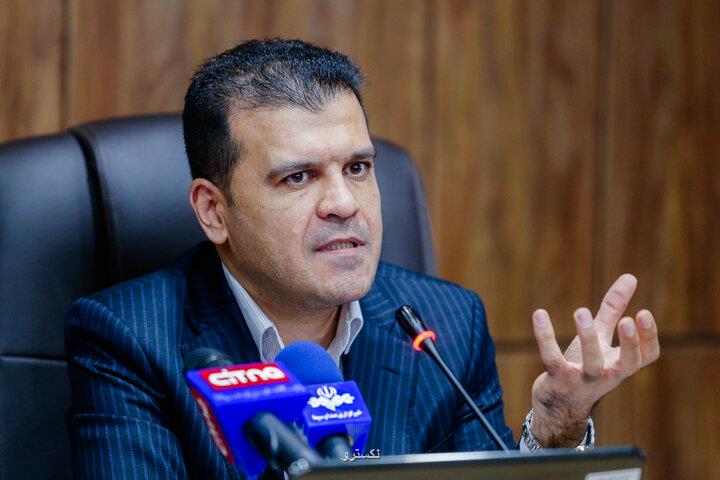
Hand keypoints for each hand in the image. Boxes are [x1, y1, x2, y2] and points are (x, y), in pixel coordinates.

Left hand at [529, 274, 659, 446]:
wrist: (558, 406)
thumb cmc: (584, 367)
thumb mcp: (600, 337)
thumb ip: (614, 310)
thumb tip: (630, 277)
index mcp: (620, 365)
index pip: (646, 356)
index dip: (648, 338)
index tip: (643, 314)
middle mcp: (606, 375)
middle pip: (626, 364)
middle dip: (628, 343)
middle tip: (626, 319)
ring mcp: (582, 380)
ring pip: (590, 363)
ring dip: (588, 337)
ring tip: (582, 311)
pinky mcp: (556, 380)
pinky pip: (551, 359)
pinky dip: (545, 337)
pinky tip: (539, 314)